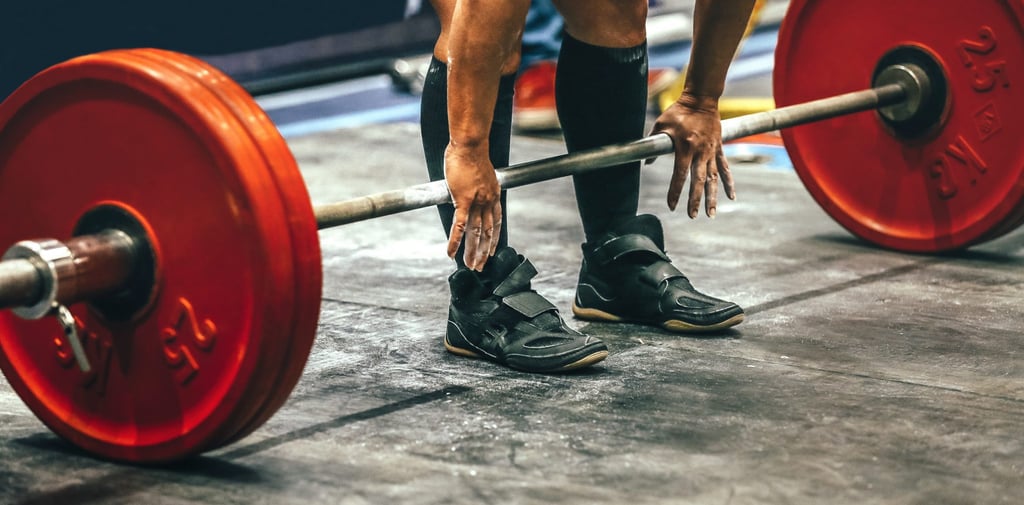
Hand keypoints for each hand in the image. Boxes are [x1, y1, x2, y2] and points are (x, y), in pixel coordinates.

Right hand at [444, 145, 501, 270]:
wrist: (470, 145)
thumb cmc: (471, 153)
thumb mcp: (479, 173)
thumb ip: (475, 185)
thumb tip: (464, 189)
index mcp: (493, 195)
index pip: (496, 222)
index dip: (494, 239)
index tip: (491, 251)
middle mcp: (488, 201)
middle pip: (487, 232)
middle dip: (483, 251)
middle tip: (479, 265)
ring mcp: (477, 202)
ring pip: (475, 233)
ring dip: (471, 251)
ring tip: (468, 264)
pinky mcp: (464, 201)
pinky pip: (459, 226)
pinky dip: (455, 241)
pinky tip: (451, 252)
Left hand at [648, 93, 735, 217]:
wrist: (701, 99)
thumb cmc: (678, 111)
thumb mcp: (661, 125)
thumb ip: (653, 144)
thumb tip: (645, 163)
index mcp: (685, 147)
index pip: (679, 175)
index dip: (675, 192)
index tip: (671, 206)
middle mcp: (700, 152)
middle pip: (698, 181)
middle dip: (695, 200)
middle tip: (692, 216)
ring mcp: (711, 151)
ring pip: (713, 179)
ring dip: (712, 197)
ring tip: (711, 214)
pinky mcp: (719, 149)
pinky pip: (725, 168)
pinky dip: (729, 183)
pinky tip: (731, 197)